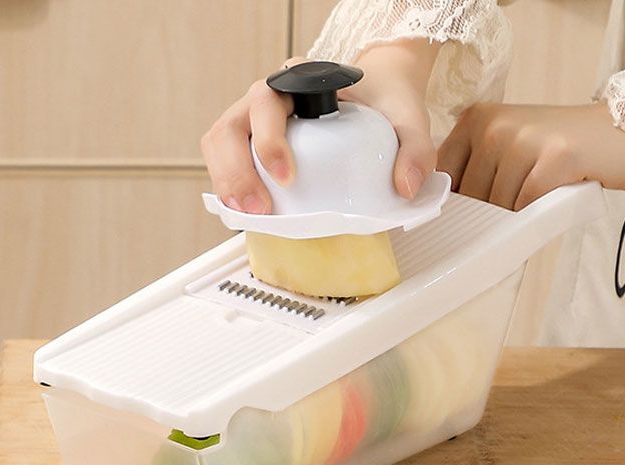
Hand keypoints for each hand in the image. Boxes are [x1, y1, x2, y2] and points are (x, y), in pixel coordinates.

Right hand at [200, 40, 440, 213]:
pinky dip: (226, 184)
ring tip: (244, 214)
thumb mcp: (407, 119)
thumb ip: (415, 148)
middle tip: (260, 208)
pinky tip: (242, 211)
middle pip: (233, 125)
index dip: (270, 139)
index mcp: (299, 80)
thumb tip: (406, 187)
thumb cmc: (382, 100)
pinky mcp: (248, 142)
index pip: (268, 101)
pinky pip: (224, 159)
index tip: (286, 175)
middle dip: (238, 170)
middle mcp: (268, 96)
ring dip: (226, 179)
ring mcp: (253, 119)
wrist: (374, 91)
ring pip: (220, 142)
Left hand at [438, 102, 624, 210]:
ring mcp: (523, 140)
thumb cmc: (555, 147)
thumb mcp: (505, 142)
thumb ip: (471, 165)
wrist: (614, 133)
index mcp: (476, 119)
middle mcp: (495, 125)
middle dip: (490, 209)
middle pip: (471, 196)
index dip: (453, 201)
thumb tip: (435, 203)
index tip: (464, 212)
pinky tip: (549, 197)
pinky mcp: (553, 159)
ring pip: (497, 205)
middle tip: (517, 196)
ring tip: (537, 192)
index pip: (443, 175)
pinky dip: (536, 212)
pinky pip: (525, 206)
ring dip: (516, 212)